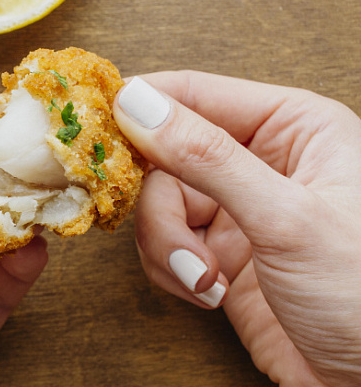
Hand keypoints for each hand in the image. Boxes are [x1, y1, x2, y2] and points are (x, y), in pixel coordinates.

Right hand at [113, 72, 360, 386]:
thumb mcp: (285, 217)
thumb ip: (207, 156)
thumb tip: (137, 104)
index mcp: (294, 126)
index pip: (194, 93)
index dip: (140, 110)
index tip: (92, 132)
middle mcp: (262, 159)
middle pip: (164, 157)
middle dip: (164, 212)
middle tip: (184, 249)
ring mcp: (238, 207)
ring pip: (157, 204)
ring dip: (169, 248)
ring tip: (206, 281)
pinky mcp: (219, 250)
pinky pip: (163, 243)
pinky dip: (172, 270)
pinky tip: (208, 293)